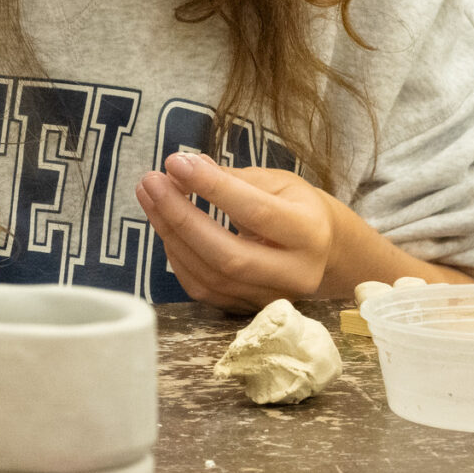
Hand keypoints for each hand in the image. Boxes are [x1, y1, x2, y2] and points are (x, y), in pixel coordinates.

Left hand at [134, 151, 335, 312]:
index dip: (212, 187)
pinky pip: (203, 289)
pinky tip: (166, 227)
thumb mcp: (278, 183)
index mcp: (310, 233)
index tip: (176, 163)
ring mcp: (271, 298)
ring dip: (171, 235)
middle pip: (229, 255)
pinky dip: (178, 258)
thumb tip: (185, 167)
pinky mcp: (248, 310)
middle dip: (181, 218)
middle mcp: (296, 273)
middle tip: (152, 183)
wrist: (323, 252)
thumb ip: (234, 178)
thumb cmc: (297, 208)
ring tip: (150, 197)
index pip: (255, 211)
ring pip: (211, 277)